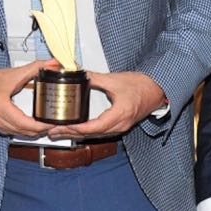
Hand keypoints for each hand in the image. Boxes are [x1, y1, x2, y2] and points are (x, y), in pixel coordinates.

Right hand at [0, 60, 58, 137]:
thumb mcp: (14, 73)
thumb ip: (35, 68)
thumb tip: (51, 64)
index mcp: (2, 107)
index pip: (26, 123)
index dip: (41, 125)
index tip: (52, 121)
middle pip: (26, 131)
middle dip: (42, 129)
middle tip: (54, 122)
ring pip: (21, 134)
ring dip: (35, 131)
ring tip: (47, 124)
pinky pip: (16, 133)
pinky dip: (26, 131)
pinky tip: (34, 125)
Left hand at [47, 71, 164, 139]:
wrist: (157, 89)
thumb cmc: (141, 85)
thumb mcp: (115, 80)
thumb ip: (95, 78)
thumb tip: (78, 74)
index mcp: (119, 114)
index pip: (94, 127)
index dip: (77, 129)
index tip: (62, 127)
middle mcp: (120, 125)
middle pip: (92, 134)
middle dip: (71, 134)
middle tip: (52, 132)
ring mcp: (121, 127)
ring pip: (96, 136)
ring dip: (77, 135)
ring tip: (60, 133)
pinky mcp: (120, 125)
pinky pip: (101, 132)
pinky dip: (87, 132)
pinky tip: (77, 130)